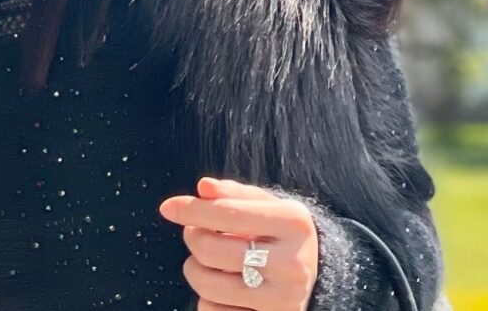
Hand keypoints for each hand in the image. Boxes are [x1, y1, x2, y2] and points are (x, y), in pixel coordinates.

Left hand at [158, 176, 319, 310]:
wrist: (320, 280)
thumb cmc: (281, 236)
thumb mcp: (268, 207)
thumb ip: (235, 194)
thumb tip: (203, 187)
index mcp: (294, 224)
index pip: (228, 213)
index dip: (191, 209)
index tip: (167, 207)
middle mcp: (292, 264)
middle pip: (210, 249)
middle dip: (193, 237)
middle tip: (197, 234)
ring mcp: (282, 300)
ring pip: (207, 285)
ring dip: (195, 269)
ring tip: (208, 261)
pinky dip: (207, 299)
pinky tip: (224, 289)